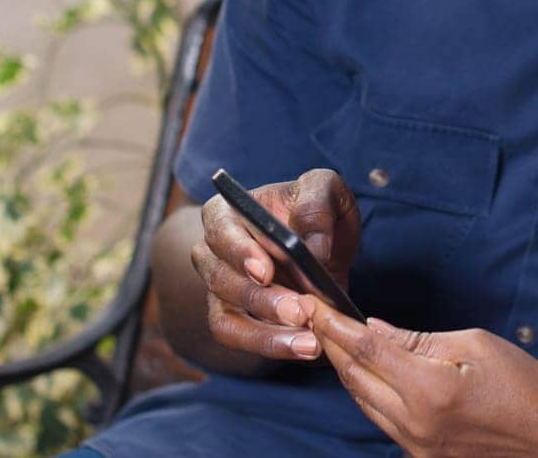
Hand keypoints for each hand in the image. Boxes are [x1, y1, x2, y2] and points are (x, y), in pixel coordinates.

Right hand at [190, 168, 359, 361]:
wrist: (320, 241)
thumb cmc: (315, 208)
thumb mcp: (325, 189)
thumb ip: (317, 208)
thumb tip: (314, 249)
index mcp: (226, 212)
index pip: (221, 231)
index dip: (240, 253)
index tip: (266, 271)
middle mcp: (212, 252)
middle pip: (223, 280)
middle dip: (264, 300)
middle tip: (303, 311)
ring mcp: (220, 290)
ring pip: (227, 319)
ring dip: (268, 335)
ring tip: (309, 343)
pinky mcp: (233, 319)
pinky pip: (239, 339)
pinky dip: (271, 346)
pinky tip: (304, 348)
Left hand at [308, 300, 537, 457]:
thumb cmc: (525, 384)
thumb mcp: (474, 344)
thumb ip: (417, 339)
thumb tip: (373, 328)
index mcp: (429, 389)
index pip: (365, 348)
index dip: (333, 324)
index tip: (313, 303)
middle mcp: (415, 423)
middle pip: (354, 378)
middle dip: (331, 343)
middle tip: (315, 315)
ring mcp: (416, 446)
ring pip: (362, 402)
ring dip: (346, 369)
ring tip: (334, 338)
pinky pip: (381, 420)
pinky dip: (368, 392)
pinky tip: (368, 372)